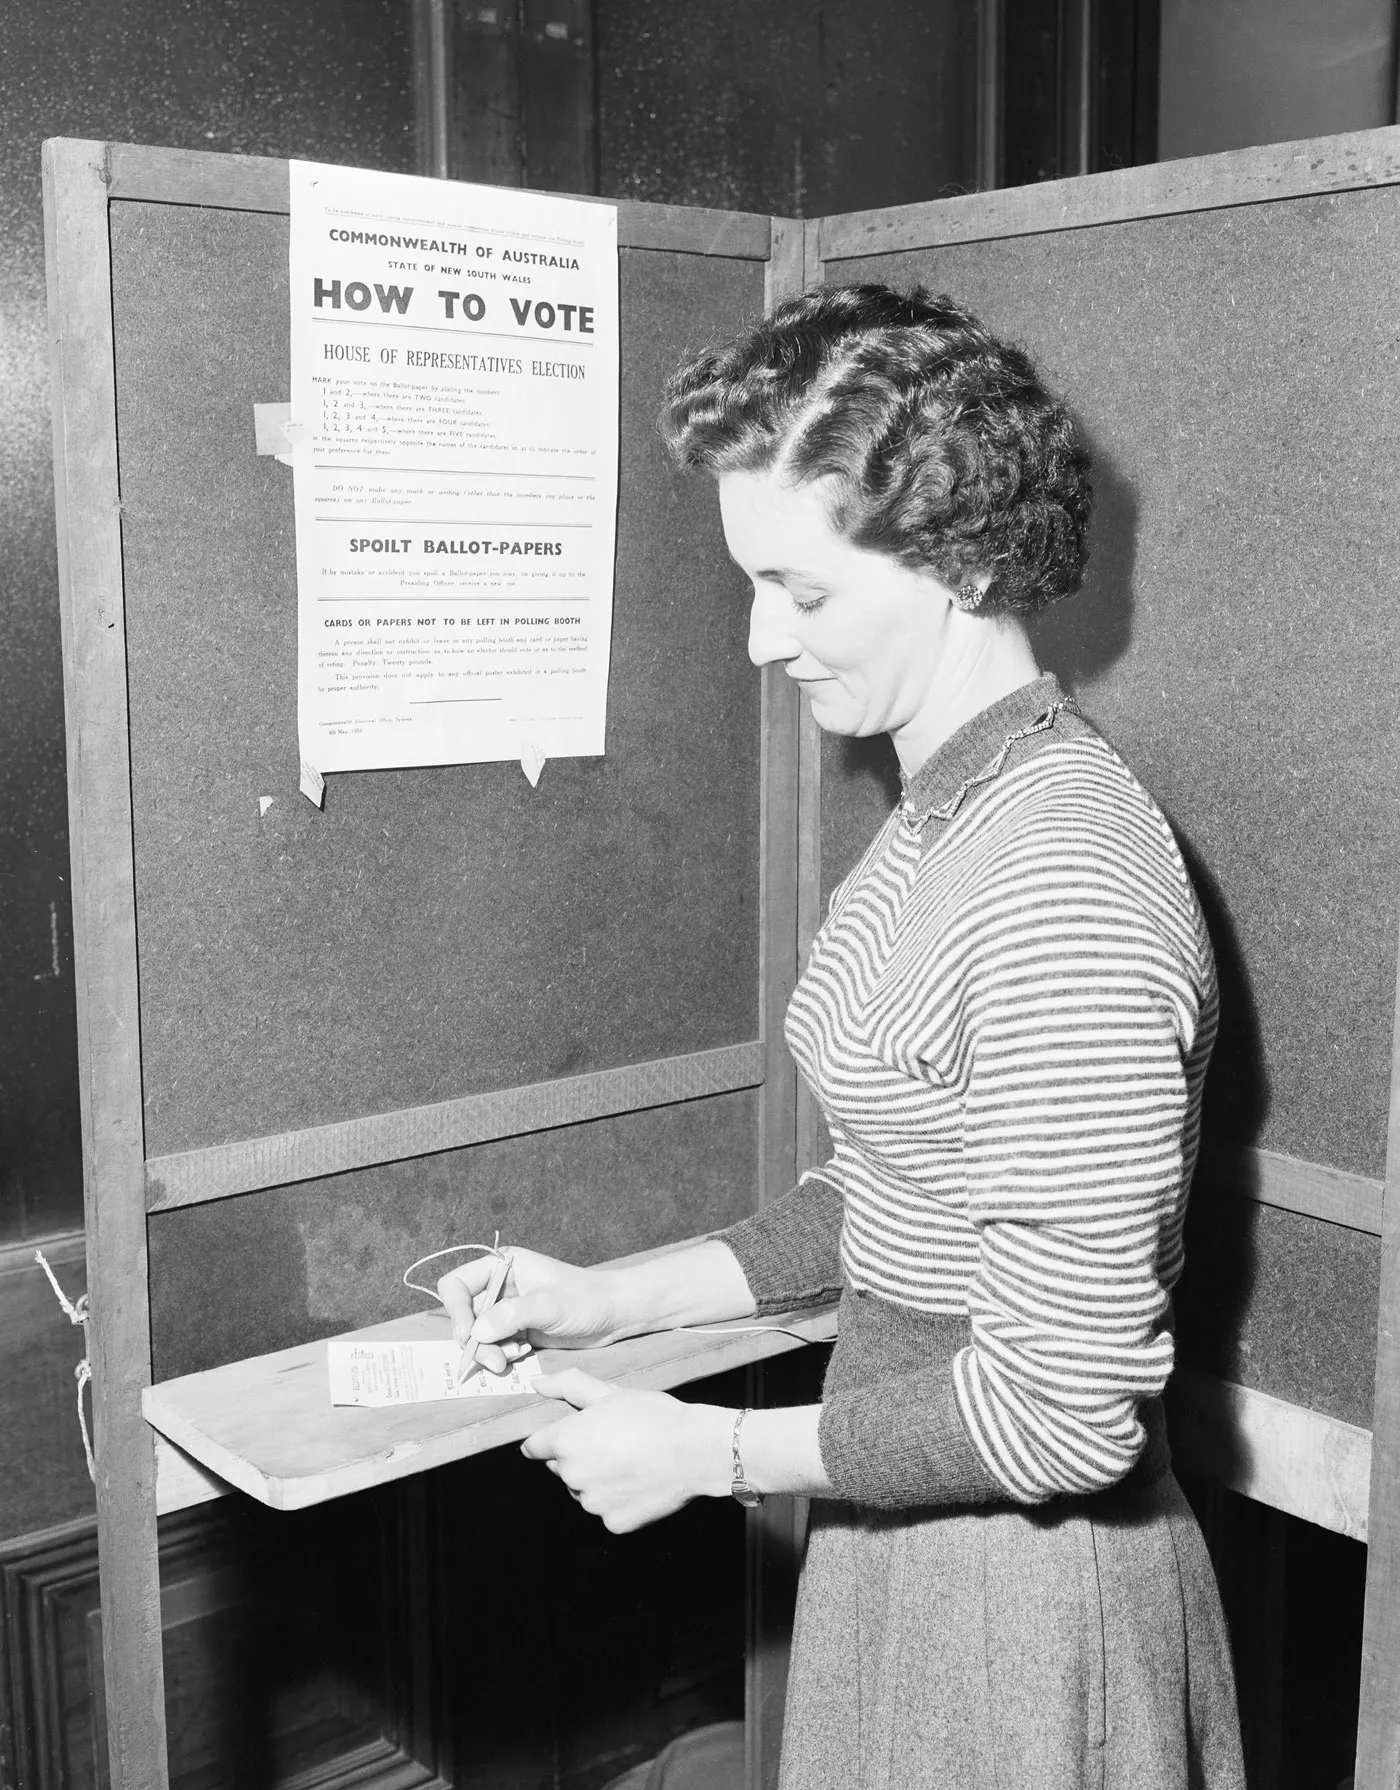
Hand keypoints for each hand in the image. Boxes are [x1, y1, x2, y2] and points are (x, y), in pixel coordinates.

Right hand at [436, 1248, 622, 1374]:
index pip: (457, 1284)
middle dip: (475, 1341)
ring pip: (477, 1335)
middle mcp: (499, 1285)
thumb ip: (511, 1315)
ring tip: (511, 1359)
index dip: (456, 1310)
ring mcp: (506, 1309)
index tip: (468, 1336)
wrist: (613, 1314)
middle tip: (495, 1361)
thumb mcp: (549, 1305)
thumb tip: (476, 1332)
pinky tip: (523, 1353)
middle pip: (464, 1315)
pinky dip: (501, 1354)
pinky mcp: (515, 1329)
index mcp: (503, 1265)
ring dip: (488, 1351)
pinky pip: (493, 1345)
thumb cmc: (586, 1299)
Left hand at [521, 1370, 731, 1531]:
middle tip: (611, 1442)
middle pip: (562, 1468)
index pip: (535, 1446)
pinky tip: (638, 1483)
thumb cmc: (652, 1416)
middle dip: (578, 1457)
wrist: (693, 1450)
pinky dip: (618, 1500)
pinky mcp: (613, 1523)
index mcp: (566, 1441)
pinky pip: (607, 1511)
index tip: (567, 1436)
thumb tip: (537, 1382)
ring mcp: (592, 1503)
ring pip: (584, 1491)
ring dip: (596, 1481)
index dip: (547, 1440)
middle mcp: (571, 1475)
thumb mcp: (610, 1392)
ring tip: (628, 1462)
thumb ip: (568, 1385)